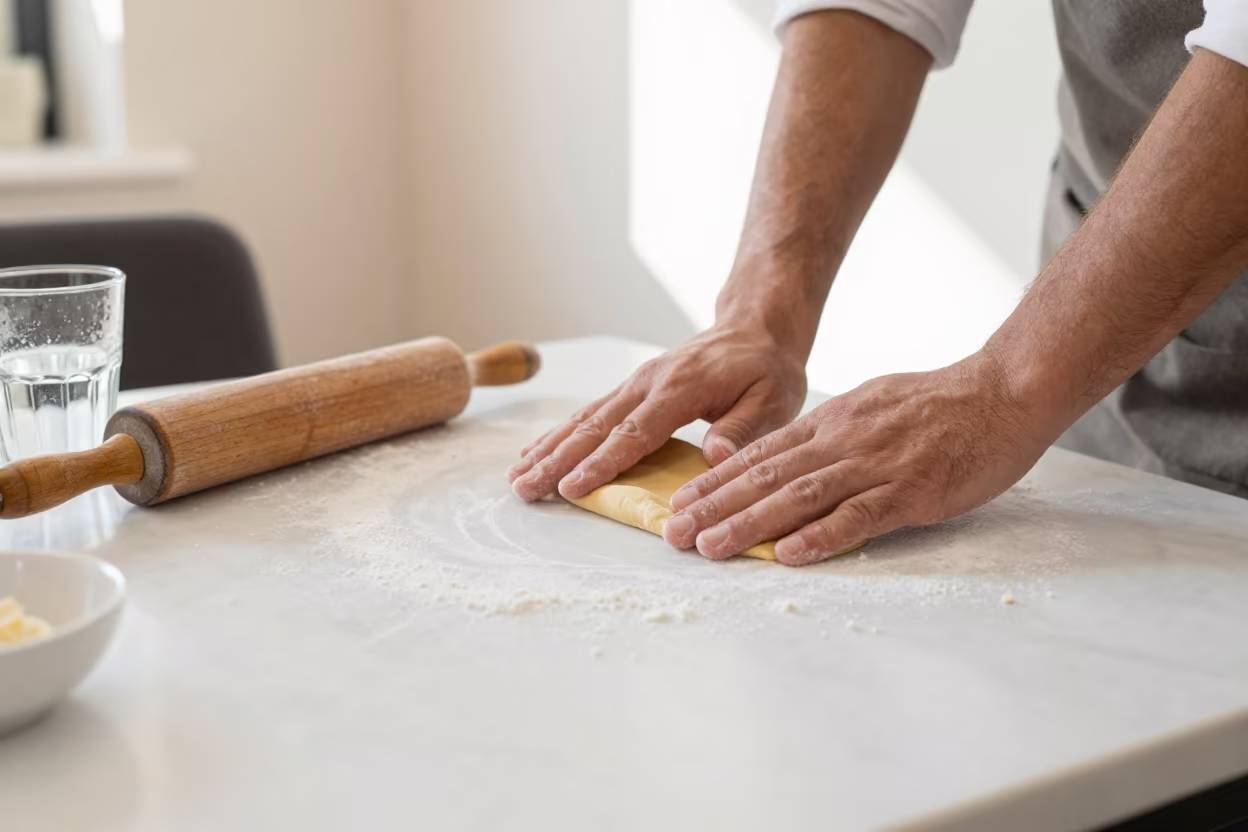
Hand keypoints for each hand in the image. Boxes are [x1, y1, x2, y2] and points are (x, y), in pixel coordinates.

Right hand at [508, 325, 806, 501]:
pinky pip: (589, 414)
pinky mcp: (631, 388)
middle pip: (594, 426)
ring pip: (583, 419)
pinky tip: (536, 452)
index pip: (635, 432)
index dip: (602, 463)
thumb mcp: (773, 398)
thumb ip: (744, 428)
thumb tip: (714, 456)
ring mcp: (634, 383)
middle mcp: (647, 382)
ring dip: (548, 449)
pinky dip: (559, 435)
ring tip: (516, 476)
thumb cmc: (766, 368)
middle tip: (524, 488)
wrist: (755, 328)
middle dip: (556, 460)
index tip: (572, 488)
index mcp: (679, 387)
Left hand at [662, 352, 1055, 564]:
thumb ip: (832, 433)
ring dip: (749, 524)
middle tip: (673, 533)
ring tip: (710, 547)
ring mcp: (875, 466)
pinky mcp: (910, 490)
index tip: (680, 503)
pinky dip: (821, 536)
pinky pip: (858, 517)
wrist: (1003, 390)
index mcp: (831, 423)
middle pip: (765, 477)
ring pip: (799, 496)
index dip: (716, 481)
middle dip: (714, 506)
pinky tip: (788, 554)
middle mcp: (842, 441)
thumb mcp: (870, 406)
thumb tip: (794, 457)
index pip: (760, 455)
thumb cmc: (940, 404)